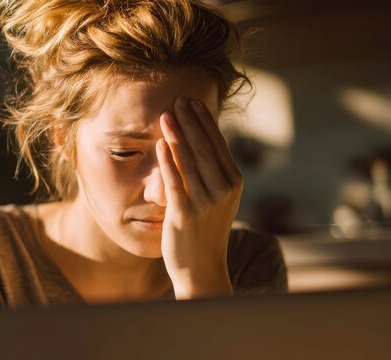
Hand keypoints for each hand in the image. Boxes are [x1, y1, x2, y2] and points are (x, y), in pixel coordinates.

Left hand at [156, 96, 242, 298]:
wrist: (202, 268)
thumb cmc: (205, 230)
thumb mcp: (217, 198)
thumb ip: (212, 172)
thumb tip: (199, 140)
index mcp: (233, 181)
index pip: (217, 143)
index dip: (203, 121)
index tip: (191, 102)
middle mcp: (224, 189)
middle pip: (204, 147)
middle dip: (189, 121)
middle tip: (177, 100)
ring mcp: (205, 202)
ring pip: (190, 161)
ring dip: (177, 135)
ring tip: (166, 114)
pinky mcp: (184, 214)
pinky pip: (175, 182)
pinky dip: (167, 161)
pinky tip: (159, 144)